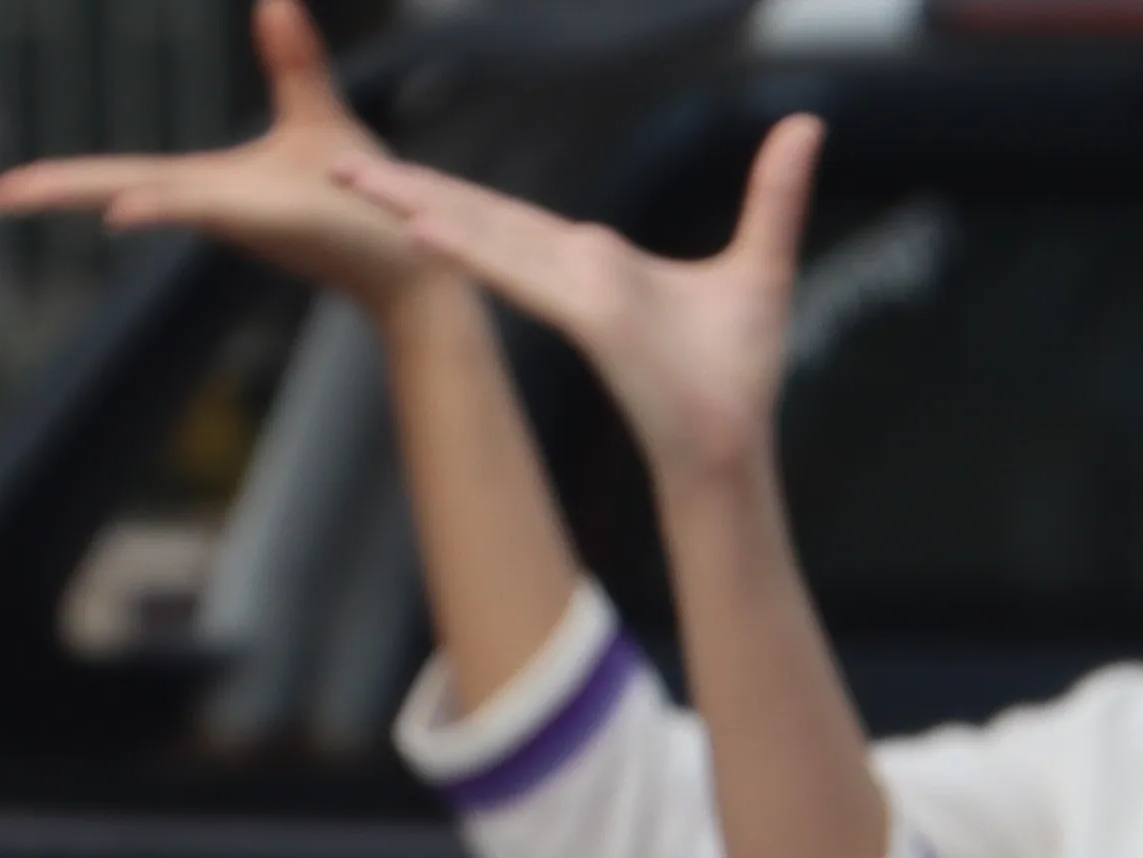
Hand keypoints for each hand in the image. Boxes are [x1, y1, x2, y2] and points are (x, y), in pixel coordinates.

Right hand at [0, 0, 440, 309]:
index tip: (10, 187)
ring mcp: (242, 214)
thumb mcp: (316, 113)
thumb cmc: (364, 197)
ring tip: (26, 192)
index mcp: (212, 183)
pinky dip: (164, 206)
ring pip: (155, 198)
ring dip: (95, 194)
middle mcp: (216, 202)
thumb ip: (291, 60)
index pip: (127, 176)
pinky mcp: (276, 219)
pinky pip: (209, 209)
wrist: (415, 253)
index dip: (70, 177)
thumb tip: (274, 0)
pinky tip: (124, 211)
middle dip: (56, 189)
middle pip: (122, 188)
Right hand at [341, 119, 817, 487]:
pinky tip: (422, 229)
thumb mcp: (762, 266)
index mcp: (594, 263)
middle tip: (336, 160)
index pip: (513, 217)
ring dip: (418, 204)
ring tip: (351, 174)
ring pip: (486, 235)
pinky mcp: (592, 316)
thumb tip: (806, 125)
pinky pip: (522, 271)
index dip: (452, 193)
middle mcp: (575, 272)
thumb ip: (774, 195)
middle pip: (481, 216)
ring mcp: (578, 292)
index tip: (399, 173)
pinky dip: (472, 248)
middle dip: (408, 188)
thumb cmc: (739, 376)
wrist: (736, 448)